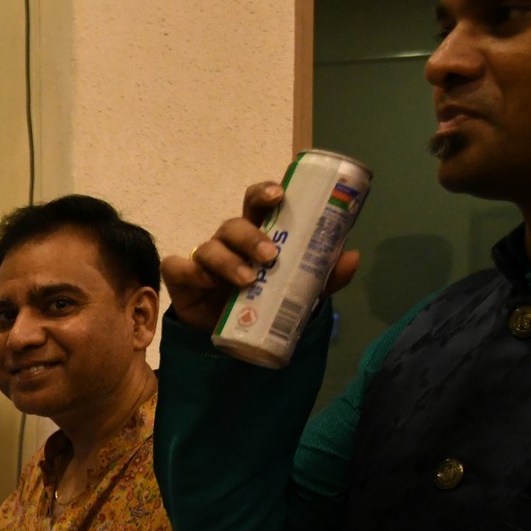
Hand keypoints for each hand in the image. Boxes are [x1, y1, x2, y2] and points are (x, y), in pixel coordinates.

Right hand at [161, 182, 359, 332]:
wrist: (232, 338)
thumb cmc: (264, 302)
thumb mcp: (299, 290)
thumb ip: (324, 275)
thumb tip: (352, 256)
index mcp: (257, 234)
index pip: (258, 203)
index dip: (265, 192)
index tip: (279, 195)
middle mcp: (229, 242)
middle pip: (234, 223)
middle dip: (251, 235)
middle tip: (271, 255)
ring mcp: (204, 259)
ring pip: (210, 247)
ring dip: (229, 260)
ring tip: (248, 280)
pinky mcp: (182, 278)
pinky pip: (179, 267)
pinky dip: (191, 271)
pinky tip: (205, 282)